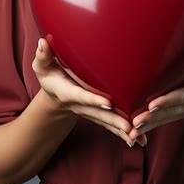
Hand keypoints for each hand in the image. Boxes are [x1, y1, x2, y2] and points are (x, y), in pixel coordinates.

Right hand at [32, 35, 146, 147]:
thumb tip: (43, 43)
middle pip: (99, 114)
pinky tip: (141, 141)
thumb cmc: (50, 74)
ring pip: (108, 122)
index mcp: (68, 92)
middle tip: (130, 128)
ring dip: (123, 130)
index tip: (108, 102)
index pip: (81, 96)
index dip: (93, 99)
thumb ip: (43, 55)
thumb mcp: (42, 64)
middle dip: (114, 121)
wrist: (55, 93)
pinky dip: (125, 133)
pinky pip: (112, 125)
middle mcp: (81, 105)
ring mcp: (91, 111)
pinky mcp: (99, 113)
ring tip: (139, 138)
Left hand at [127, 37, 183, 140]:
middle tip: (136, 121)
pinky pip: (155, 122)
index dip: (169, 100)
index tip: (154, 104)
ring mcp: (176, 111)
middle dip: (152, 117)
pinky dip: (143, 129)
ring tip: (130, 131)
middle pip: (167, 112)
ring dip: (145, 126)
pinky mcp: (167, 114)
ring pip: (159, 120)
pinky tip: (129, 134)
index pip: (181, 96)